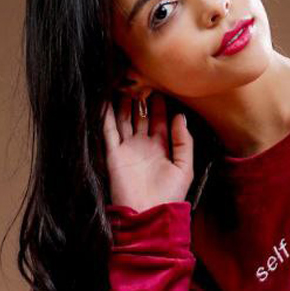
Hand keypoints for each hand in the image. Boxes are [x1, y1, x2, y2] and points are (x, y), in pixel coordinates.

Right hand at [101, 90, 193, 212]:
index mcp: (162, 148)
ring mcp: (128, 149)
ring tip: (124, 81)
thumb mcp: (184, 168)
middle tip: (141, 76)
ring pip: (124, 119)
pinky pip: (108, 130)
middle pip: (141, 115)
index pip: (160, 119)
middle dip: (141, 97)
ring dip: (124, 102)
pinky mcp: (113, 154)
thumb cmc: (169, 196)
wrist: (147, 214)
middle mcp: (144, 145)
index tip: (161, 83)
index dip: (160, 103)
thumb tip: (180, 116)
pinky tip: (105, 99)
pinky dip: (106, 115)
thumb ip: (183, 142)